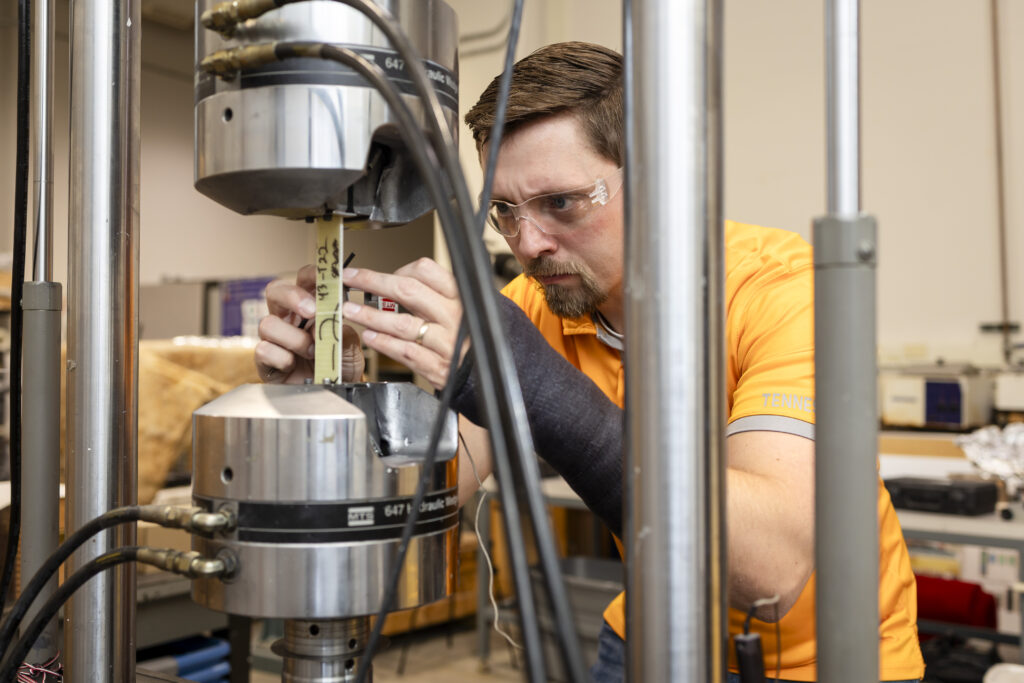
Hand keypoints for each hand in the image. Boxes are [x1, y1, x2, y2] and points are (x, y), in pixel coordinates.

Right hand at [255, 264, 364, 382]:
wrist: (333, 394)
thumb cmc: (339, 366)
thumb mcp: (350, 349)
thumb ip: (345, 334)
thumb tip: (336, 322)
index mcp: (309, 307)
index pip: (304, 280)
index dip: (312, 275)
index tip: (328, 280)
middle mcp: (288, 318)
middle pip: (275, 291)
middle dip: (293, 297)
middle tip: (313, 311)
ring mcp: (274, 338)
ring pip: (268, 323)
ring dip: (294, 338)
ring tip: (312, 352)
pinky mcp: (265, 359)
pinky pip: (264, 349)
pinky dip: (282, 358)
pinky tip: (294, 365)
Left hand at [341, 258, 465, 389]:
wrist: (493, 370)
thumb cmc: (476, 336)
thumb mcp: (467, 307)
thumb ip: (437, 294)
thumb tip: (396, 281)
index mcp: (461, 296)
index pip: (425, 271)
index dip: (396, 270)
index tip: (376, 273)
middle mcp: (455, 316)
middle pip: (408, 291)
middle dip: (373, 282)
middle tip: (351, 279)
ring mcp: (447, 342)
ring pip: (402, 323)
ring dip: (371, 316)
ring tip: (351, 311)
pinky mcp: (440, 367)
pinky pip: (407, 352)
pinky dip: (385, 344)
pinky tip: (370, 338)